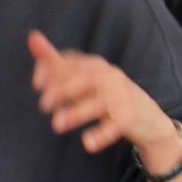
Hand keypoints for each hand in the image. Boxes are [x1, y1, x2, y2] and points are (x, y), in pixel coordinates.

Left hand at [28, 34, 173, 158]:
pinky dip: (103, 134)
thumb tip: (32, 36)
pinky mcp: (132, 116)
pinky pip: (118, 123)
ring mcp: (123, 95)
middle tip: (43, 104)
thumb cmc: (107, 97)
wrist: (148, 120)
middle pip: (87, 78)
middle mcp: (110, 77)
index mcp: (95, 66)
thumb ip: (56, 63)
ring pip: (99, 102)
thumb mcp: (81, 80)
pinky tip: (88, 144)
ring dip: (77, 112)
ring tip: (57, 125)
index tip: (36, 84)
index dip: (54, 71)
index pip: (73, 62)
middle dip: (64, 89)